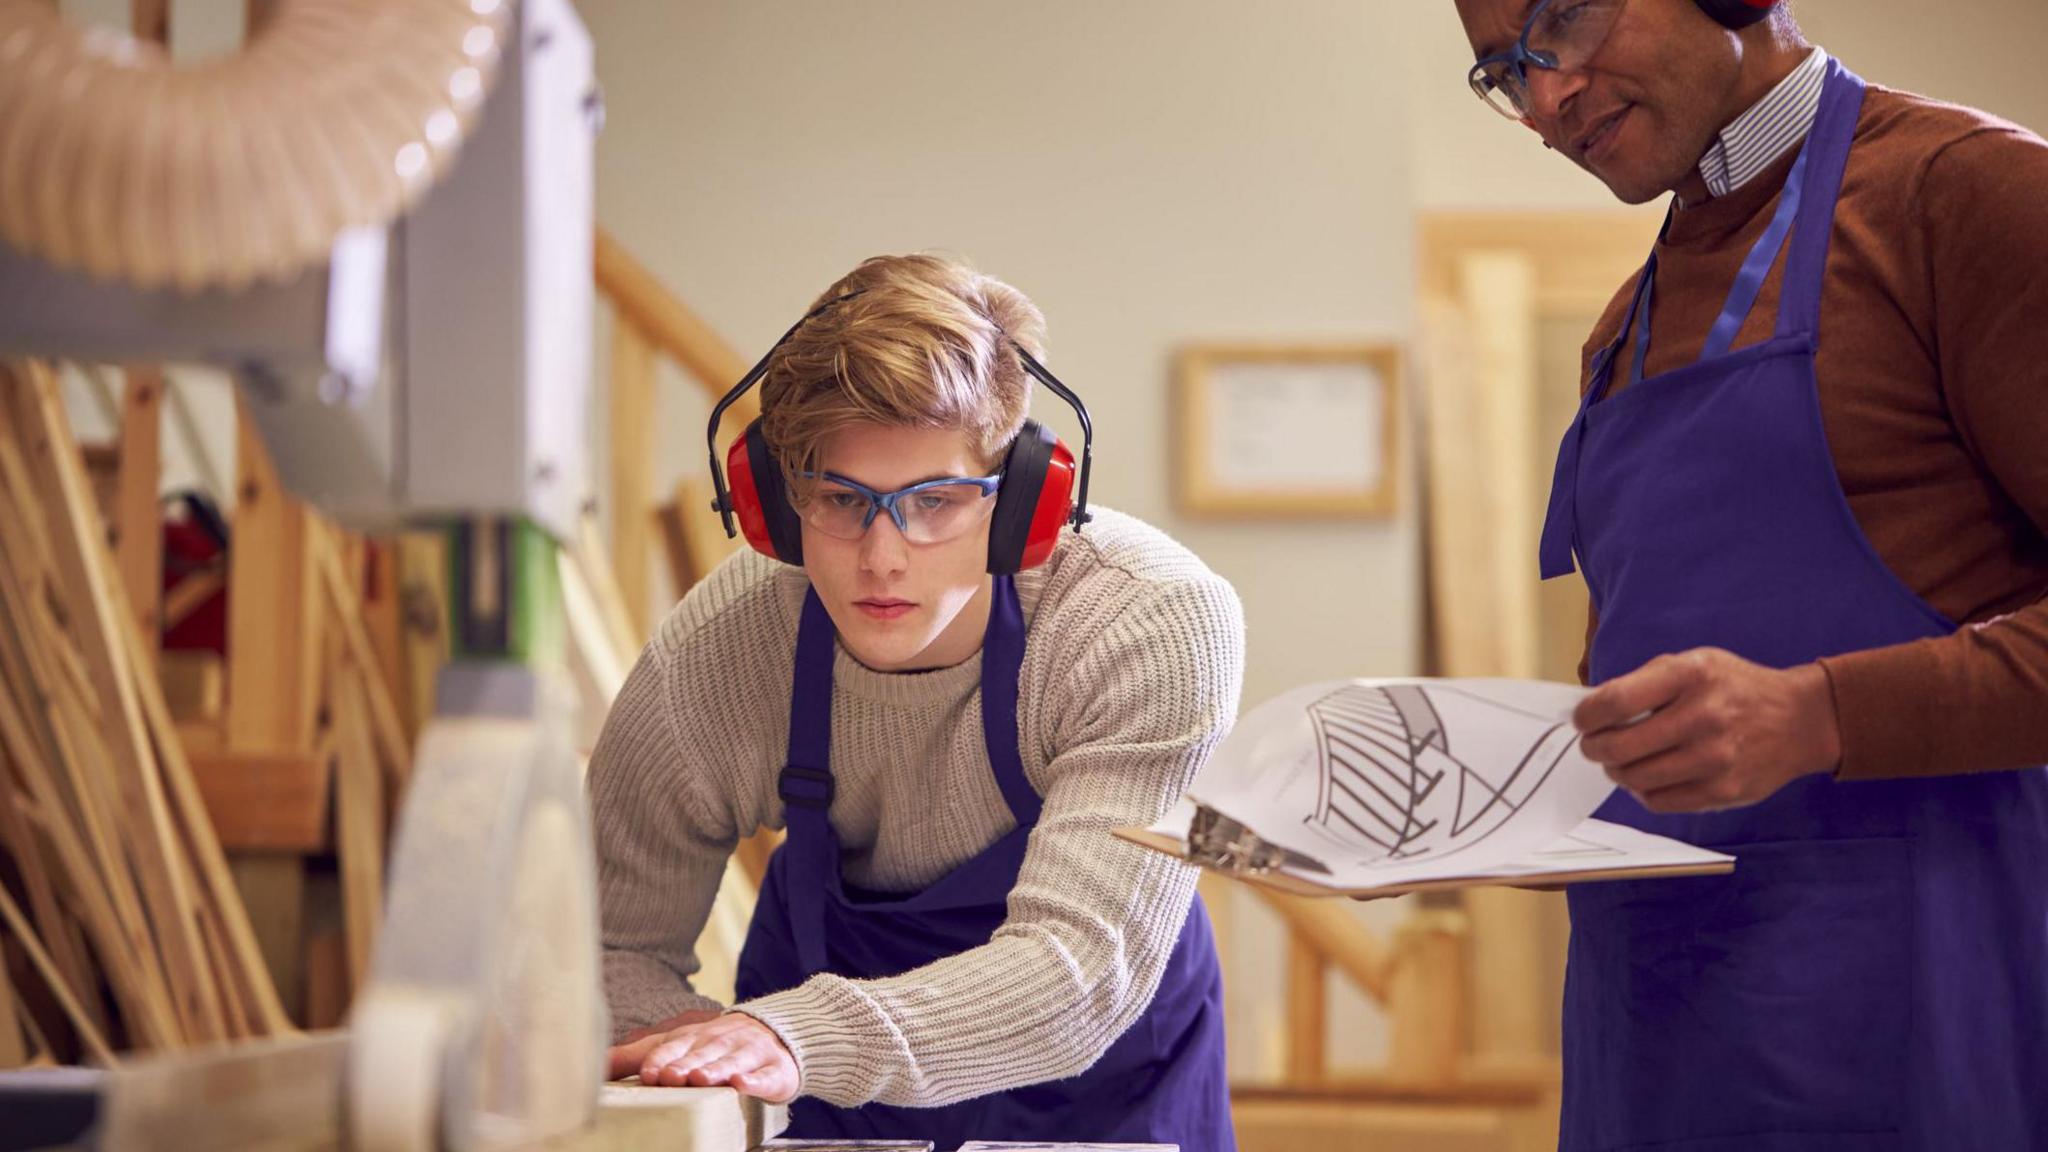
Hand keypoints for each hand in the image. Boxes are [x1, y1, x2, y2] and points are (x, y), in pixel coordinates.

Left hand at [608, 1012, 798, 1102]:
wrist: (777, 1033)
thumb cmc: (715, 1046)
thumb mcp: (676, 1046)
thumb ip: (636, 1056)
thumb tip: (593, 1065)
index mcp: (694, 1037)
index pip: (674, 1046)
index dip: (661, 1059)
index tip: (647, 1072)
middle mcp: (721, 1042)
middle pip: (702, 1053)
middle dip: (686, 1065)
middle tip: (670, 1076)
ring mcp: (750, 1054)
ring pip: (732, 1061)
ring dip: (717, 1069)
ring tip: (702, 1079)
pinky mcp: (775, 1070)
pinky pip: (766, 1075)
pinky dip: (755, 1080)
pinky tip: (743, 1084)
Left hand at [1573, 648, 1841, 813]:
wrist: (1800, 720)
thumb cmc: (1734, 688)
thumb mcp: (1694, 663)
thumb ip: (1644, 681)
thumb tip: (1593, 709)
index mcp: (1691, 675)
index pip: (1615, 702)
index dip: (1587, 716)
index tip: (1582, 721)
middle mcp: (1704, 715)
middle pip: (1619, 746)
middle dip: (1594, 748)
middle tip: (1594, 746)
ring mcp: (1715, 757)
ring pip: (1635, 779)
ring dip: (1617, 772)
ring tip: (1621, 761)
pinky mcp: (1724, 790)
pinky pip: (1659, 801)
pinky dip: (1642, 792)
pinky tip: (1647, 778)